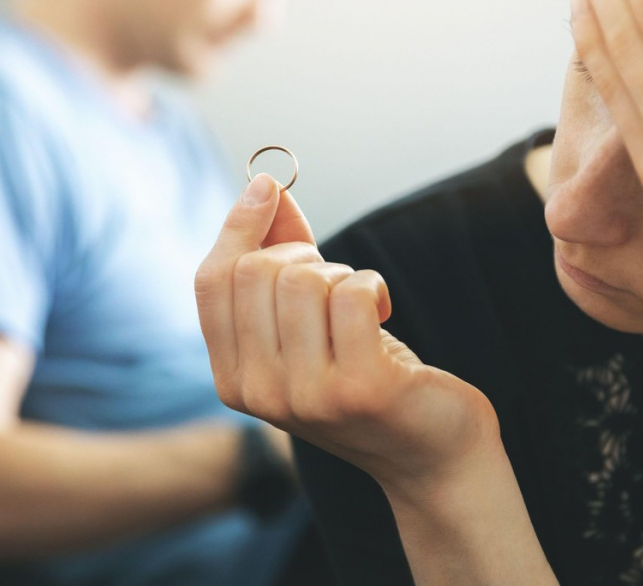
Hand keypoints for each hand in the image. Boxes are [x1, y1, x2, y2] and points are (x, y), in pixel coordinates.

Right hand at [195, 174, 500, 491]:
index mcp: (232, 380)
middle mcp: (259, 393)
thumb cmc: (368, 376)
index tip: (268, 188)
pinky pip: (353, 293)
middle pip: (256, 271)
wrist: (432, 454)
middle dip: (304, 255)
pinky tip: (383, 313)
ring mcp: (306, 396)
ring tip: (362, 307)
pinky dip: (373, 286)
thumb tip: (263, 188)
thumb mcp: (308, 324)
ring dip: (343, 274)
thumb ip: (279, 259)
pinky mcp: (359, 388)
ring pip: (303, 279)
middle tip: (337, 284)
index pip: (211, 281)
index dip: (238, 225)